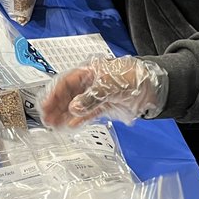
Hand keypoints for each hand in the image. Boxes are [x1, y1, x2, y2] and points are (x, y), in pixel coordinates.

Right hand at [39, 56, 169, 127]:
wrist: (152, 86)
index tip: (45, 104)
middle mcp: (89, 84)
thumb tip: (74, 108)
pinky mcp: (104, 107)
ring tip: (54, 125)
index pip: (66, 82)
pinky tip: (69, 126)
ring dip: (64, 115)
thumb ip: (91, 97)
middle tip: (46, 118)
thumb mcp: (109, 84)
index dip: (54, 93)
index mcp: (88, 72)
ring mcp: (96, 96)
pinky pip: (87, 114)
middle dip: (56, 107)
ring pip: (75, 106)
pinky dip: (79, 120)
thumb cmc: (131, 76)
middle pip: (68, 95)